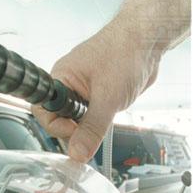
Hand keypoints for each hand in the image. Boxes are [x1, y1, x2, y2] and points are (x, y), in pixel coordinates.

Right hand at [32, 22, 161, 162]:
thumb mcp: (108, 97)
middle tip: (92, 132)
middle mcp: (67, 85)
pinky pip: (91, 115)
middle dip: (74, 130)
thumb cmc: (125, 52)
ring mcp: (81, 91)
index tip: (75, 133)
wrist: (149, 39)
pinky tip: (110, 113)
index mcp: (60, 79)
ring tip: (105, 116)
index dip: (57, 127)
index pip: (44, 112)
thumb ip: (92, 128)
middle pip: (58, 120)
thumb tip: (78, 153)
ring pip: (76, 120)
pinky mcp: (96, 95)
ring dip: (89, 125)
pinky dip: (99, 120)